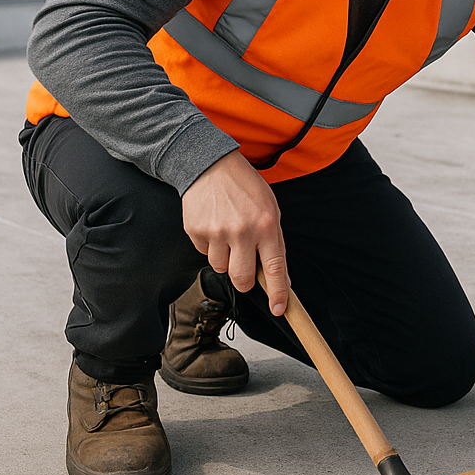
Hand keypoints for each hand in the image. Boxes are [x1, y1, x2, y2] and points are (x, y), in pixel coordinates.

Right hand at [180, 150, 289, 315]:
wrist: (209, 165)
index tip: (279, 309)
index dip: (278, 293)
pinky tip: (214, 225)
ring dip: (226, 259)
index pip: (274, 268)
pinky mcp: (196, 231)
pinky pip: (205, 254)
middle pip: (242, 279)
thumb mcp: (269, 209)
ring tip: (228, 234)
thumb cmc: (245, 188)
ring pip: (221, 269)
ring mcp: (216, 232)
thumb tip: (278, 277)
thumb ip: (274, 242)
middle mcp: (242, 231)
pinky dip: (210, 246)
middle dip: (245, 281)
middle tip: (245, 270)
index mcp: (266, 225)